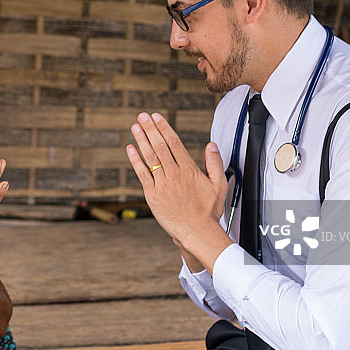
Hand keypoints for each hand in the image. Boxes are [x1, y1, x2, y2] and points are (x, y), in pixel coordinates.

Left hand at [126, 112, 227, 246]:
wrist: (197, 232)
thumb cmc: (208, 211)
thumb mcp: (219, 185)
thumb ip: (214, 163)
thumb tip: (211, 145)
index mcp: (189, 170)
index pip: (174, 143)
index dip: (164, 128)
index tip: (157, 117)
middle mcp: (174, 174)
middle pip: (160, 146)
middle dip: (150, 129)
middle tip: (142, 116)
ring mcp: (162, 184)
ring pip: (150, 157)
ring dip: (141, 140)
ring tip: (135, 127)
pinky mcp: (153, 195)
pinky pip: (142, 174)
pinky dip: (135, 160)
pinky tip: (130, 149)